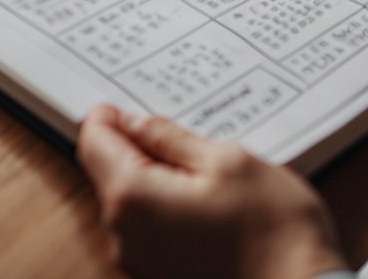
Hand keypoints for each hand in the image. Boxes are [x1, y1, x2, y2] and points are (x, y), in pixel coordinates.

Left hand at [78, 105, 348, 278]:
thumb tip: (137, 125)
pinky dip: (167, 203)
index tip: (124, 104)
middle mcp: (126, 236)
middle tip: (178, 129)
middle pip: (109, 172)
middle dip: (134, 145)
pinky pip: (149, 226)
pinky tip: (208, 198)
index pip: (94, 143)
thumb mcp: (227, 161)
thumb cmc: (273, 231)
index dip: (107, 116)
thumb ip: (172, 139)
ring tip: (205, 166)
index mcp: (134, 199)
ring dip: (154, 175)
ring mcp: (142, 262)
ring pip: (130, 199)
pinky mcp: (161, 275)